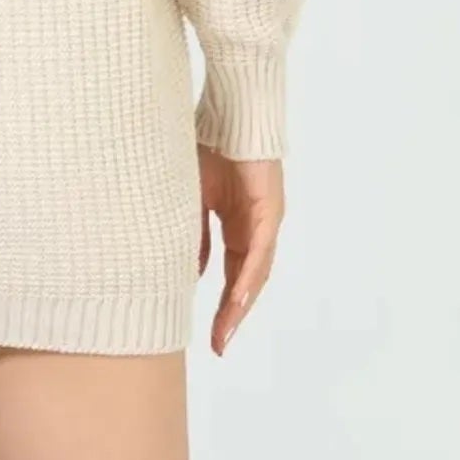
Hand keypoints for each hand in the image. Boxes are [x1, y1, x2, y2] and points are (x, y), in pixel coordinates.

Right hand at [198, 146, 284, 354]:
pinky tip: (238, 296)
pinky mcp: (269, 211)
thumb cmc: (207, 146)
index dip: (220, 305)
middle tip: (217, 345)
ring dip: (240, 303)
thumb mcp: (192, 197)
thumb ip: (192, 233)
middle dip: (230, 315)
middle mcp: (253, 229)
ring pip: (254, 272)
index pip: (228, 273)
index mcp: (235, 225)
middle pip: (245, 281)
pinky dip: (248, 275)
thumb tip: (190, 271)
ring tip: (226, 331)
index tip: (208, 336)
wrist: (226, 114)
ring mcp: (264, 221)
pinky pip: (259, 250)